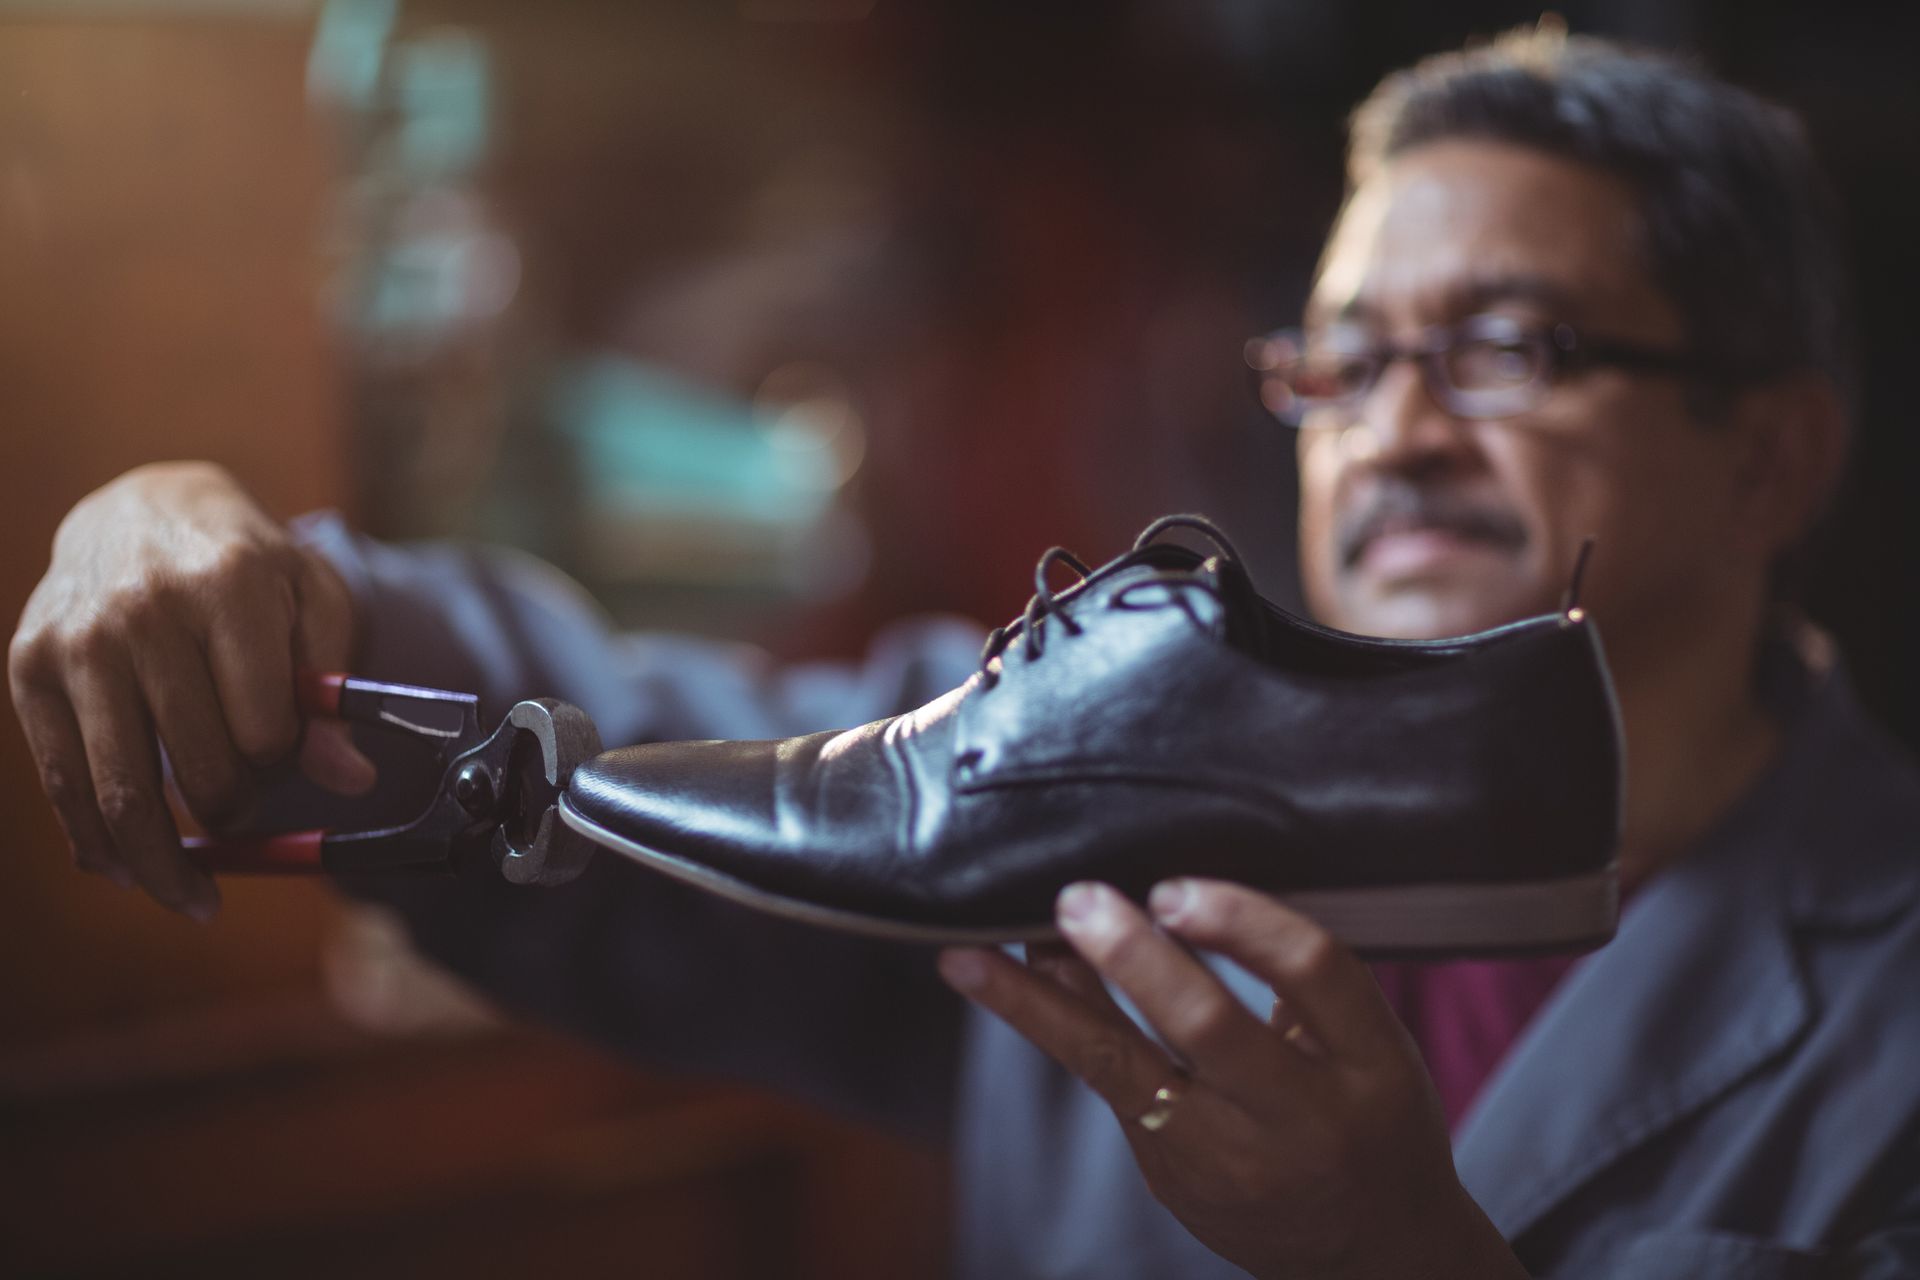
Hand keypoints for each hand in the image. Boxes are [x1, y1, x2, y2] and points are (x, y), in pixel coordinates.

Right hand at [8, 462, 374, 918]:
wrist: (144, 508)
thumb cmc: (249, 566)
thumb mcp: (313, 606)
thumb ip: (333, 692)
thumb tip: (352, 780)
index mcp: (228, 586)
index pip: (264, 727)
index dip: (286, 761)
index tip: (289, 755)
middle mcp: (144, 610)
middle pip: (198, 767)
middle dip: (236, 808)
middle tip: (251, 806)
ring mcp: (77, 640)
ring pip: (120, 792)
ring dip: (163, 863)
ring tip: (195, 897)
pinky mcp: (29, 665)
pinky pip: (63, 781)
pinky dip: (97, 842)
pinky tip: (127, 870)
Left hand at [938, 880, 1527, 1279]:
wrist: (1372, 1247)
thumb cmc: (1366, 1110)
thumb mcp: (1363, 1041)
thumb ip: (1290, 972)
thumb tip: (1166, 884)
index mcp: (1371, 1062)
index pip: (1314, 973)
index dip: (1242, 922)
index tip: (1174, 887)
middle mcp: (1300, 1114)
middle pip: (1209, 1027)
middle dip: (1134, 960)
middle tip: (1076, 902)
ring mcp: (1228, 1155)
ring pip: (1121, 1069)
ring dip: (1039, 1004)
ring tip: (972, 956)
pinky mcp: (1172, 1176)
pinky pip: (1102, 1086)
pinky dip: (1052, 1022)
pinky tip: (1001, 981)